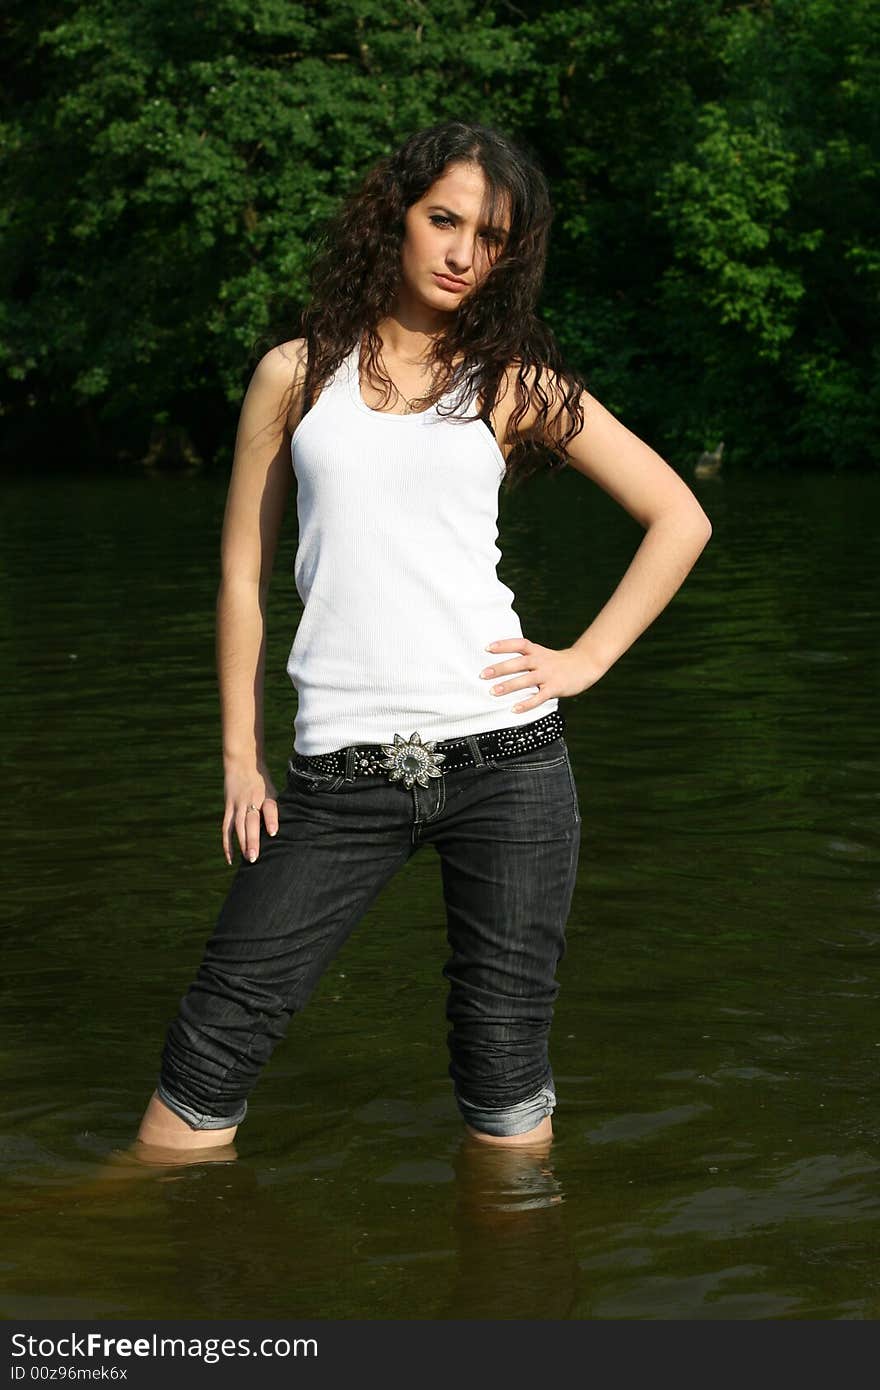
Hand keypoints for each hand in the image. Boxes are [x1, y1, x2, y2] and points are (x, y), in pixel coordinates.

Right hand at [222, 761, 279, 865]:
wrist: (242, 762)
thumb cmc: (262, 781)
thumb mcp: (273, 789)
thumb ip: (275, 808)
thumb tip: (285, 830)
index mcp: (266, 796)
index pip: (269, 808)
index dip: (271, 820)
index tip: (272, 833)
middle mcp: (251, 801)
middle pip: (251, 822)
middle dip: (252, 840)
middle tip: (254, 857)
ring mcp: (238, 805)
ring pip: (238, 826)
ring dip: (241, 844)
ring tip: (247, 859)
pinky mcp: (228, 808)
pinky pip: (226, 828)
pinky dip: (227, 844)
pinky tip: (230, 858)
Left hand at [479, 638, 604, 713]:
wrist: (585, 665)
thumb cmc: (557, 662)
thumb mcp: (541, 654)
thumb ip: (525, 658)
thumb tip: (500, 666)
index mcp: (536, 651)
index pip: (518, 644)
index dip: (503, 645)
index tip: (487, 648)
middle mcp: (541, 661)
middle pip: (518, 663)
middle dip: (500, 668)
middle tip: (483, 674)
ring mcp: (548, 675)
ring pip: (526, 680)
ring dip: (508, 686)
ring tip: (493, 692)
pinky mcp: (555, 688)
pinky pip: (539, 697)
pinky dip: (526, 704)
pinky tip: (514, 709)